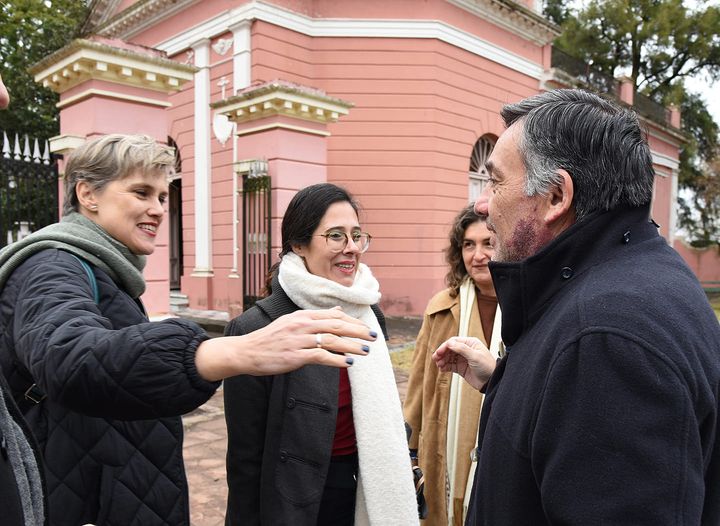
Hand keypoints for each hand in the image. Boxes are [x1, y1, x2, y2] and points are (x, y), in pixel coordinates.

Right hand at [195, 307, 375, 379]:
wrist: (246, 351)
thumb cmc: (271, 338)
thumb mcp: (292, 321)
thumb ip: (316, 317)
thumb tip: (338, 311)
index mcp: (302, 316)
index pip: (334, 315)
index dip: (353, 322)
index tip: (366, 328)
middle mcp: (302, 325)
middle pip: (336, 326)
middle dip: (358, 331)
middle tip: (374, 337)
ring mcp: (298, 340)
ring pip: (332, 341)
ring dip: (352, 346)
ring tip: (366, 351)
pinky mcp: (295, 356)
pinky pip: (320, 357)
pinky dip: (336, 360)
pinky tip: (348, 363)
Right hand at [432, 336, 495, 390]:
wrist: (492, 381)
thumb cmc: (488, 367)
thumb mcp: (475, 356)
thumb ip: (462, 349)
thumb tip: (449, 343)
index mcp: (471, 343)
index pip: (454, 342)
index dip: (445, 346)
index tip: (439, 352)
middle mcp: (466, 350)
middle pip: (450, 349)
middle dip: (442, 353)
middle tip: (435, 359)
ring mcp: (463, 359)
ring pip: (449, 357)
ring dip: (442, 360)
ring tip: (439, 365)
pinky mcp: (461, 368)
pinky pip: (450, 366)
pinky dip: (445, 367)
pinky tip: (442, 369)